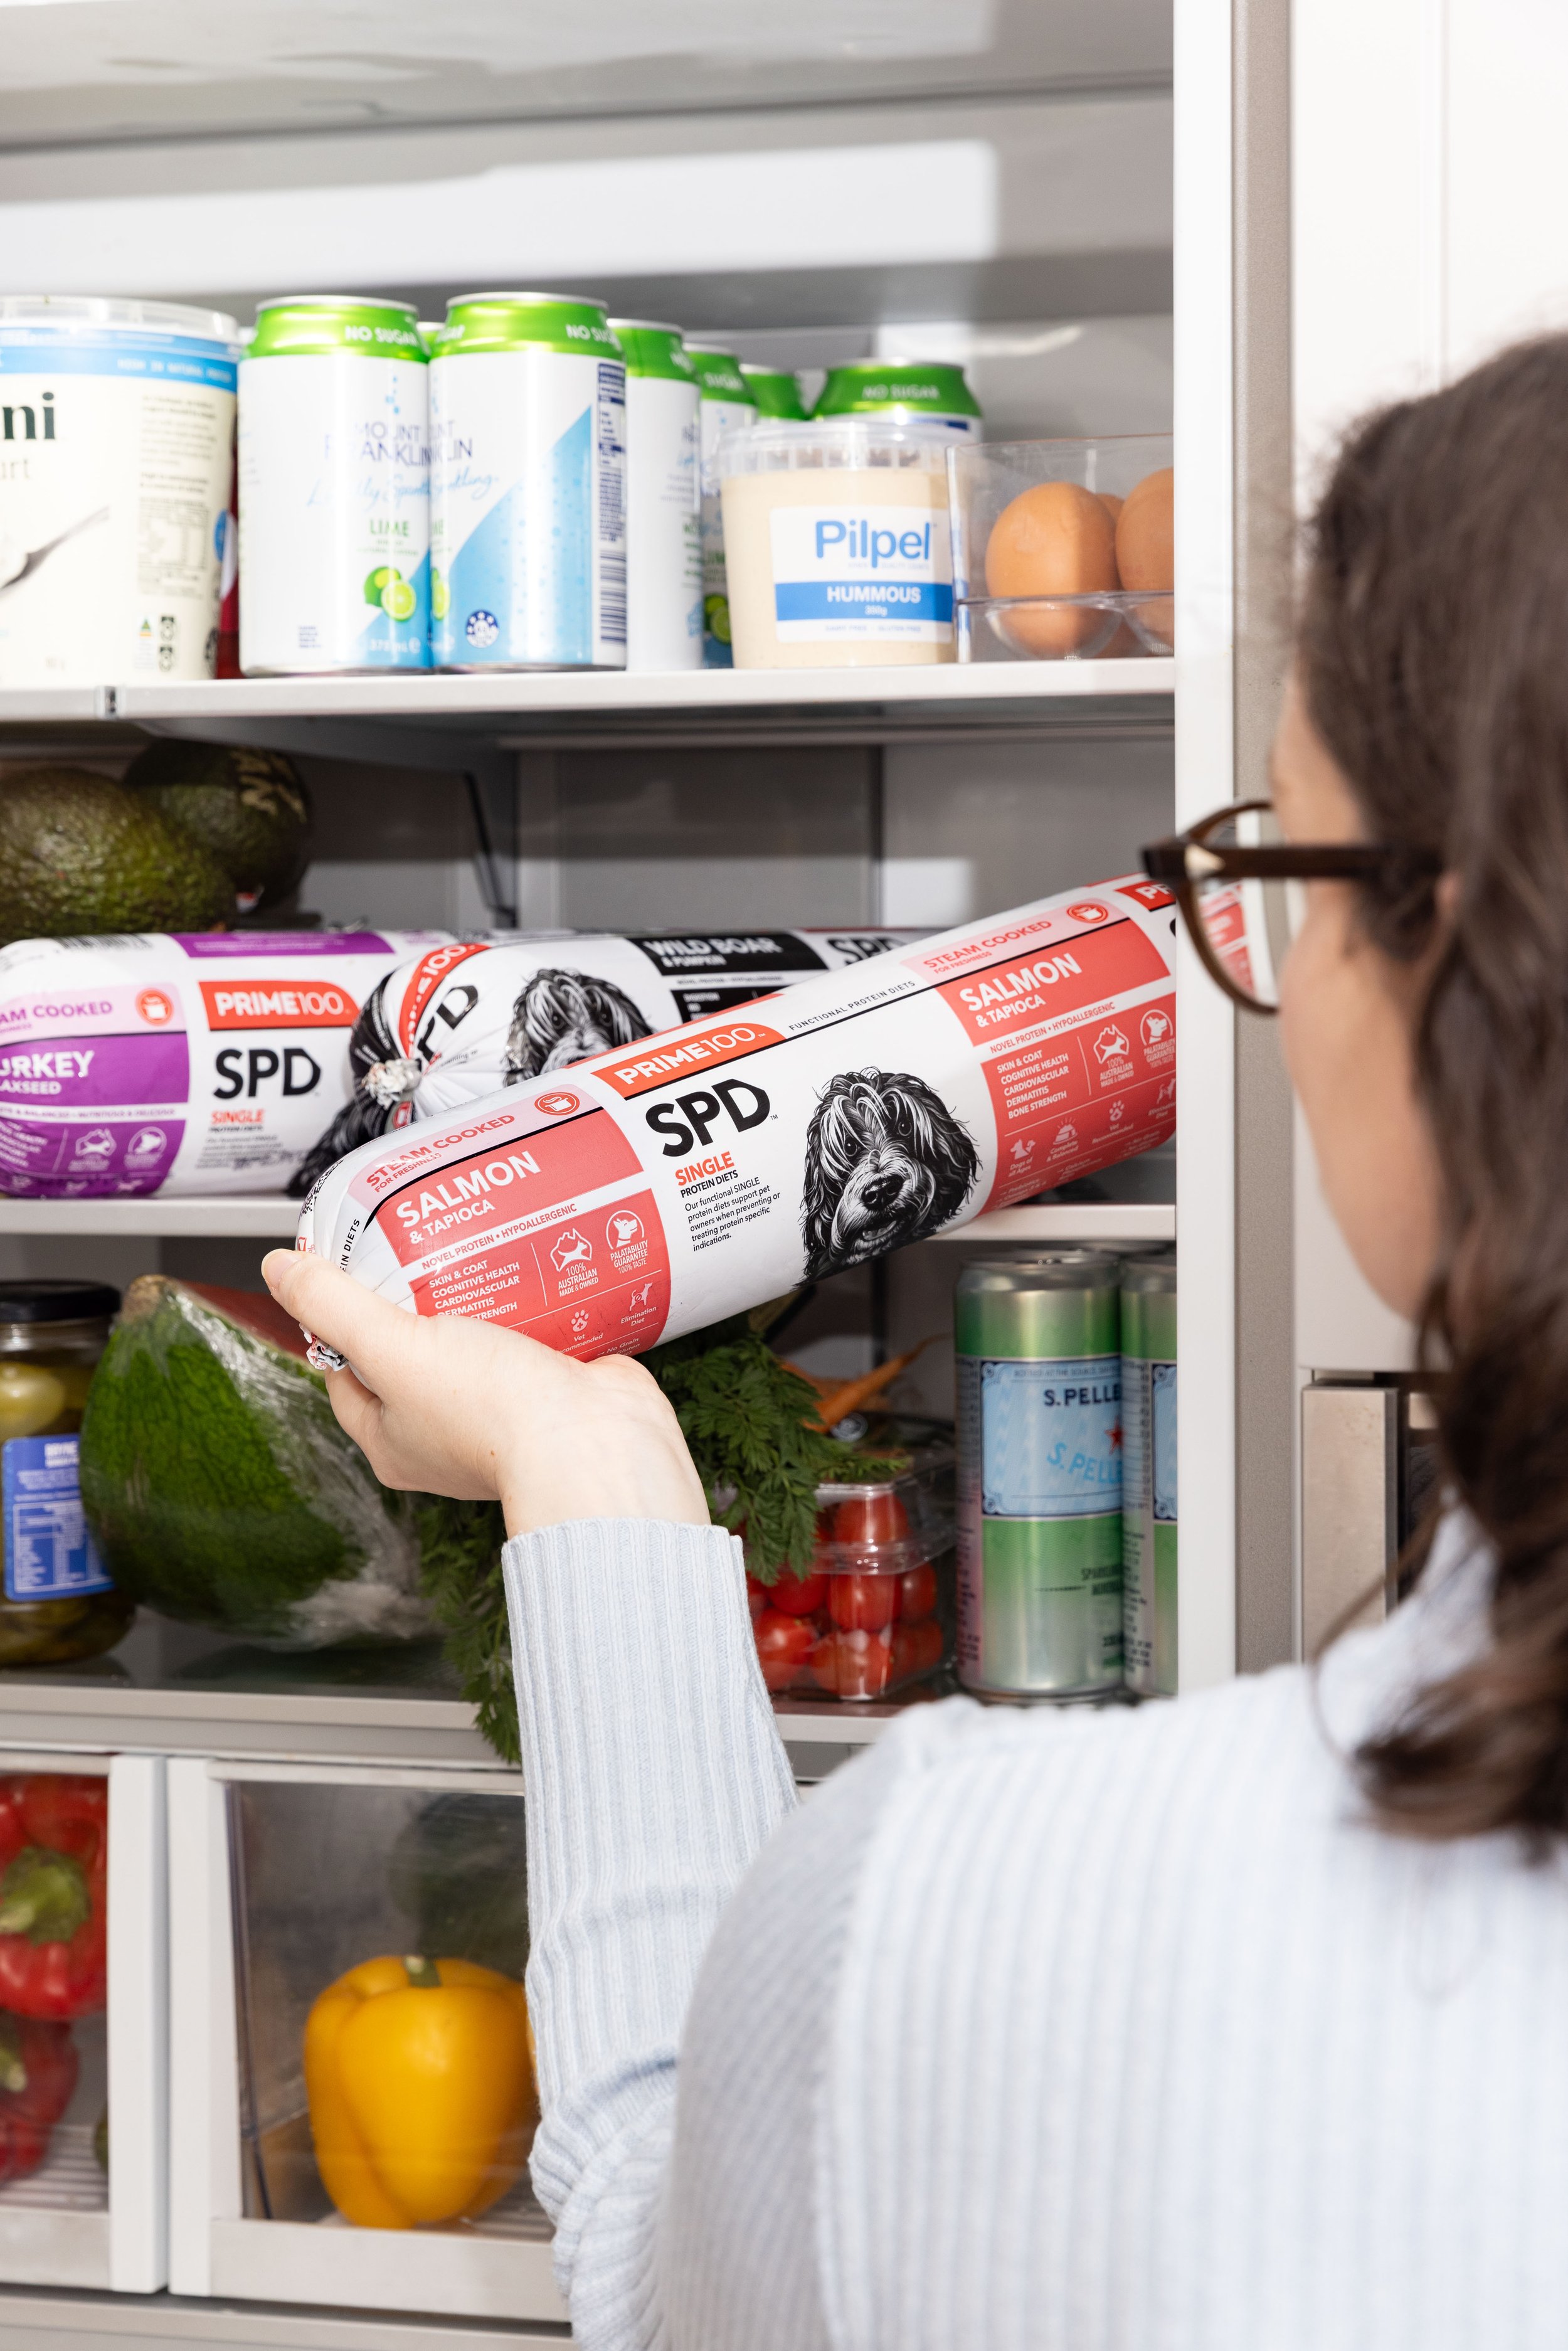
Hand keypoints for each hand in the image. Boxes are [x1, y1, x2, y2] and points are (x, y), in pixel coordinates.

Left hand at [261, 1252, 710, 1540]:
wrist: (595, 1442)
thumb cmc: (493, 1413)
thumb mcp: (394, 1348)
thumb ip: (335, 1306)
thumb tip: (279, 1269)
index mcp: (392, 1439)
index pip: (344, 1372)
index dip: (339, 1320)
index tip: (349, 1270)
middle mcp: (442, 1433)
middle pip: (409, 1353)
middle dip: (413, 1300)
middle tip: (415, 1247)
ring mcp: (499, 1415)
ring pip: (472, 1344)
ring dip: (474, 1300)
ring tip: (471, 1249)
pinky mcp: (547, 1393)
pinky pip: (527, 1342)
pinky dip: (527, 1306)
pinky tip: (529, 1271)